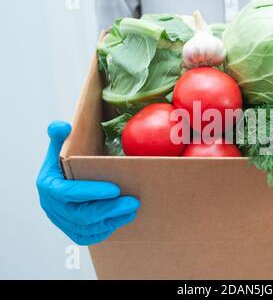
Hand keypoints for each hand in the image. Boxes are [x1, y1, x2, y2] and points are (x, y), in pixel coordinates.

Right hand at [36, 121, 139, 245]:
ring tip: (132, 209)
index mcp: (48, 185)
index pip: (69, 192)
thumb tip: (62, 126)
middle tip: (133, 201)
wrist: (56, 185)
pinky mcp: (71, 230)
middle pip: (82, 214)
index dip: (92, 192)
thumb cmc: (61, 164)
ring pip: (87, 228)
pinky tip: (122, 219)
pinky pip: (88, 237)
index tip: (115, 188)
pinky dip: (106, 230)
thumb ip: (59, 136)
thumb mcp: (58, 148)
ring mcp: (61, 221)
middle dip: (110, 209)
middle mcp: (52, 207)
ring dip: (112, 220)